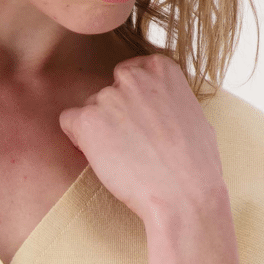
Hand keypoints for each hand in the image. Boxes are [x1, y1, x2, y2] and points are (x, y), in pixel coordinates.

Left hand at [58, 53, 225, 223]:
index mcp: (160, 68)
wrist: (185, 195)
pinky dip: (79, 141)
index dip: (132, 103)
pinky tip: (102, 159)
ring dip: (99, 131)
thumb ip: (165, 98)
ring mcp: (107, 96)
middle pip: (107, 92)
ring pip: (89, 110)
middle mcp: (132, 76)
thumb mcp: (192, 113)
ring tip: (125, 158)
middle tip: (132, 145)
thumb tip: (153, 103)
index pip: (129, 75)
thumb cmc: (195, 164)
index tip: (142, 124)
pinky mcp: (87, 120)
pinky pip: (68, 122)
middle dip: (114, 115)